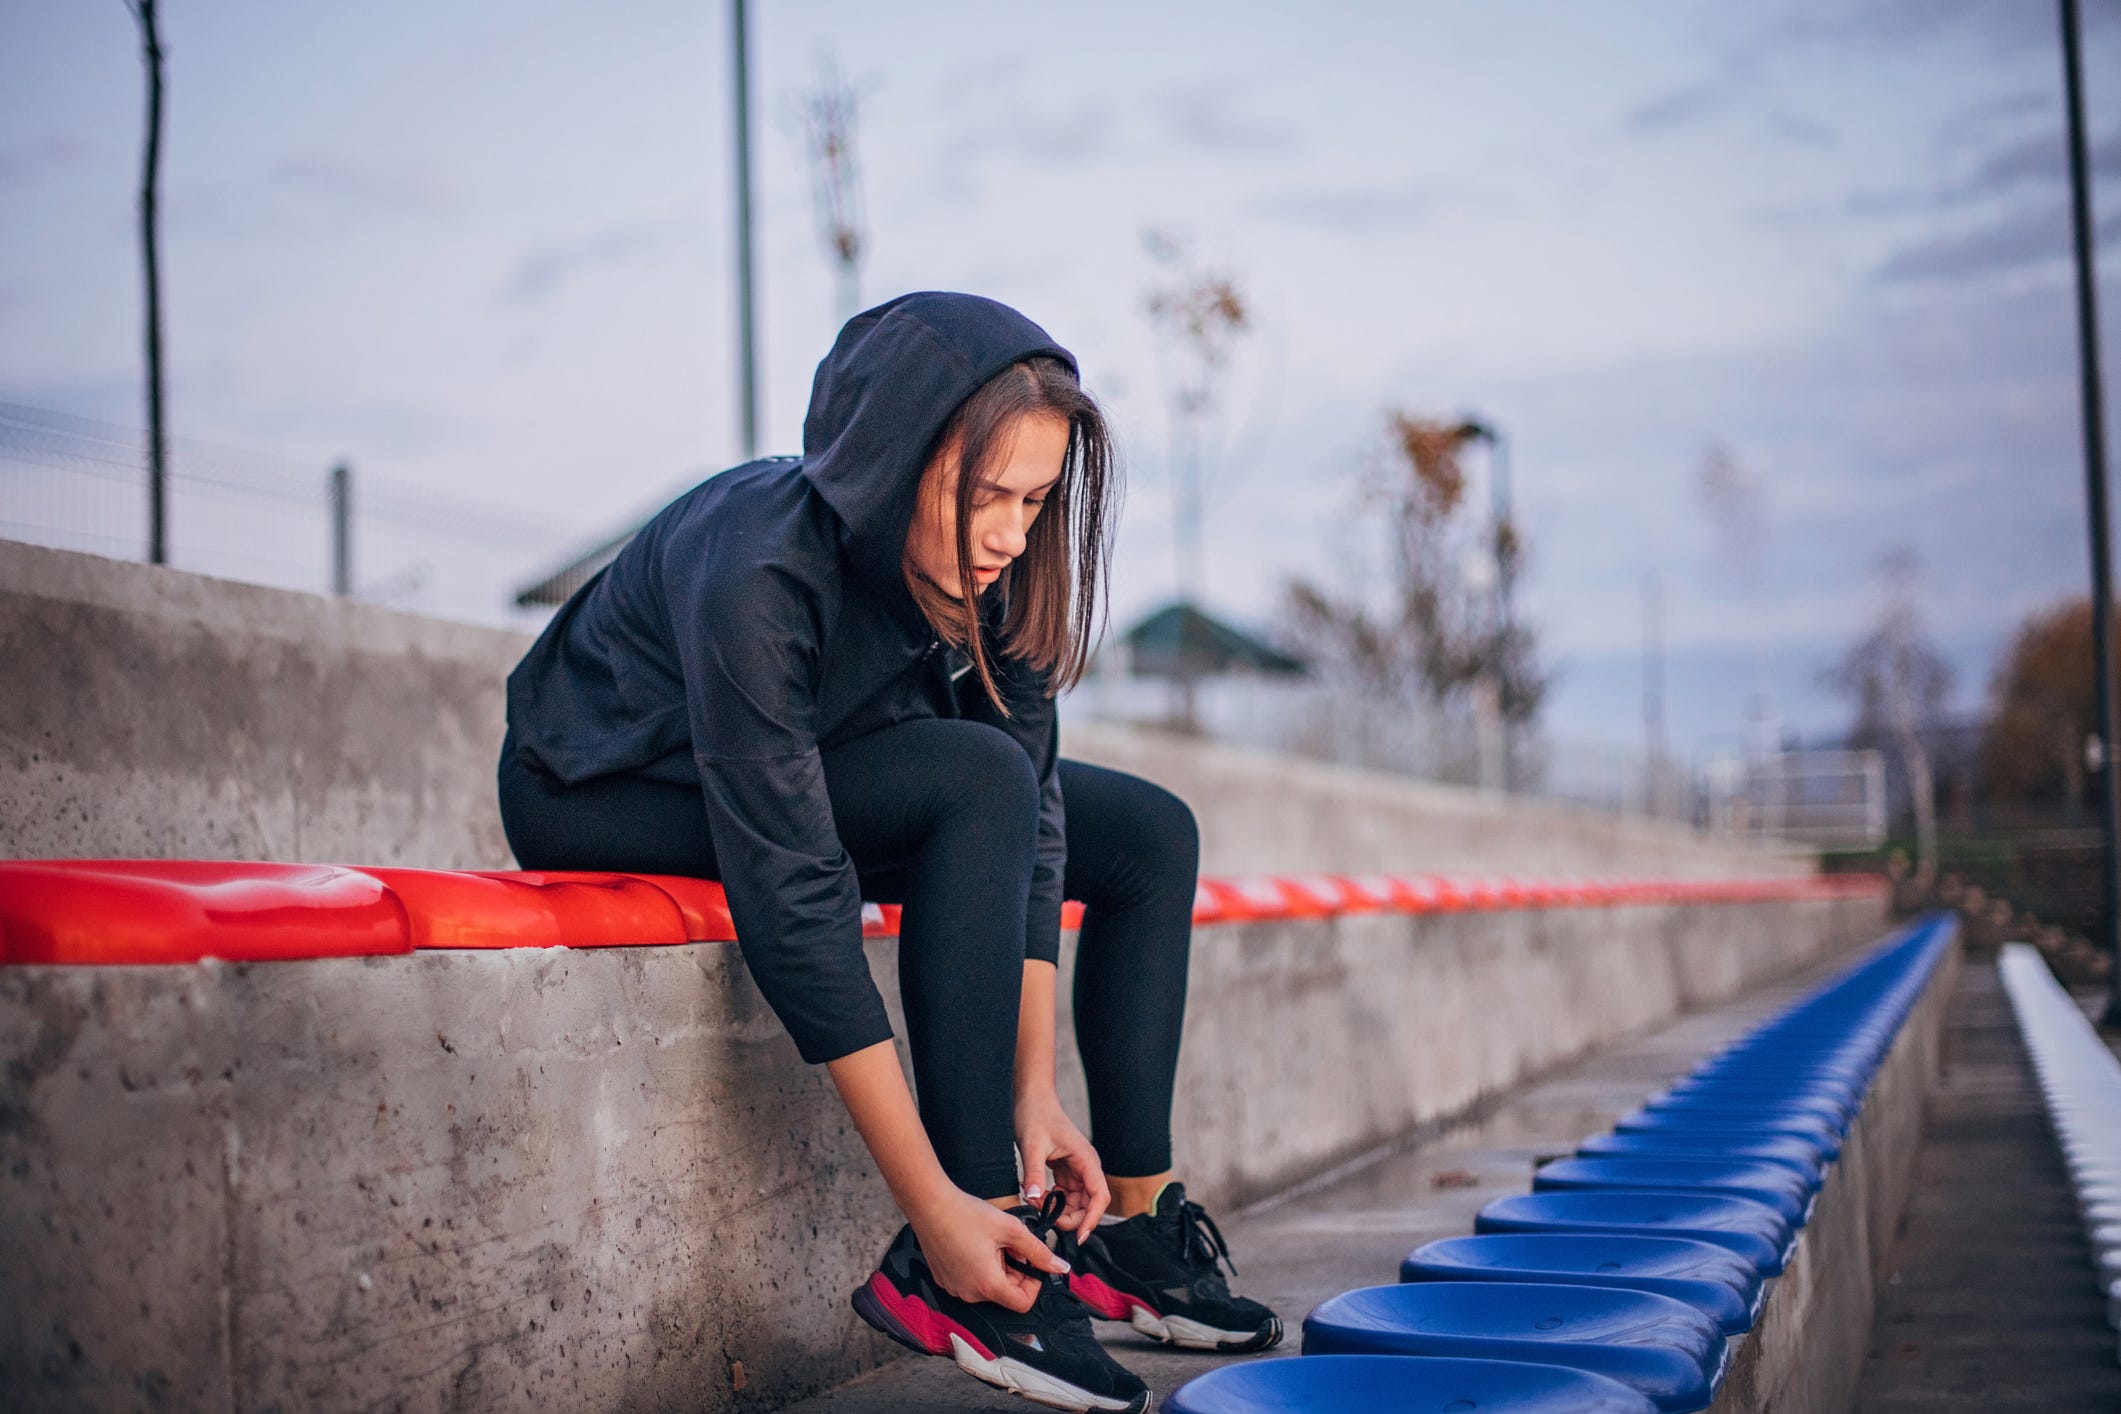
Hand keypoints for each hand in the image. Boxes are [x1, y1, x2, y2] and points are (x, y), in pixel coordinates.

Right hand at [909, 1187, 1070, 1312]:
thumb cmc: (968, 1215)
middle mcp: (969, 1294)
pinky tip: (974, 1244)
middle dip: (1014, 1270)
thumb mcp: (1011, 1229)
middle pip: (1006, 1293)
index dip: (1033, 1283)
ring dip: (997, 1268)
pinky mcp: (945, 1281)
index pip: (1023, 1303)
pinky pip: (971, 1282)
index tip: (1029, 1260)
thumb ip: (1039, 1251)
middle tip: (1008, 1243)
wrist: (929, 1204)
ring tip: (990, 1242)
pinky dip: (979, 1267)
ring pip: (989, 1287)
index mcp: (988, 1285)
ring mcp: (954, 1289)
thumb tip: (1060, 1268)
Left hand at [1015, 1088, 1109, 1232]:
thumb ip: (1034, 1173)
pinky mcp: (1066, 1172)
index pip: (1099, 1196)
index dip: (1092, 1219)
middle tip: (1047, 1220)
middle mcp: (1086, 1167)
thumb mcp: (1032, 1146)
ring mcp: (1077, 1170)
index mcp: (1086, 1160)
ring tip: (1037, 1203)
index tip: (1079, 1236)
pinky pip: (1065, 1196)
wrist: (1033, 1099)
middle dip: (1071, 1218)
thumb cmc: (1036, 1116)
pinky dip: (1053, 1202)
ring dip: (1060, 1210)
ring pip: (1077, 1202)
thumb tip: (1033, 1199)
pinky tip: (1037, 1196)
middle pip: (1090, 1205)